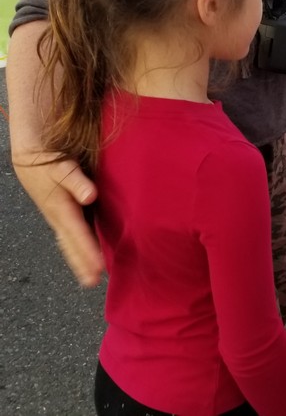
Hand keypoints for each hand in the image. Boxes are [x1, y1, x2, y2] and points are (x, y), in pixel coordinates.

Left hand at [7, 20, 102, 286]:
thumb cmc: (79, 89)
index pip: (80, 220)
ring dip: (77, 234)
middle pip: (66, 224)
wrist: (43, 55)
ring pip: (58, 208)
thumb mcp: (105, 130)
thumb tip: (171, 160)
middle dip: (82, 252)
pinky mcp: (29, 149)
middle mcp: (48, 181)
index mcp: (66, 180)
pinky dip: (73, 183)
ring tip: (93, 261)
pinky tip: (90, 196)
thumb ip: (127, 150)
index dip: (90, 245)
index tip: (105, 271)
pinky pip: (56, 169)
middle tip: (96, 279)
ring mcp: (36, 168)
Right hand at [12, 156, 102, 286]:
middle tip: (93, 283)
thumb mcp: (62, 168)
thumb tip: (90, 197)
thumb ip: (76, 182)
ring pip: (69, 244)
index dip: (88, 252)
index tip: (98, 269)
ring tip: (90, 279)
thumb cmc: (48, 163)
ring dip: (79, 261)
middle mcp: (59, 218)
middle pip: (71, 245)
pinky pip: (71, 237)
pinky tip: (89, 258)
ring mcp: (59, 218)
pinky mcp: (62, 215)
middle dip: (82, 264)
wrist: (30, 159)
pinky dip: (78, 249)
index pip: (78, 235)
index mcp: (61, 209)